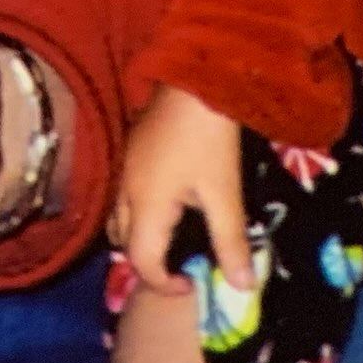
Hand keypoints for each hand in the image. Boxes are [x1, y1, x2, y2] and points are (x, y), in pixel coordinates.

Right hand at [110, 87, 248, 294]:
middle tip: (184, 263)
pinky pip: (125, 197)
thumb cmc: (209, 136)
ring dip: (143, 236)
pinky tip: (172, 202)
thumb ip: (230, 241)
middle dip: (150, 262)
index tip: (194, 284)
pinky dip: (142, 214)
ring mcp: (125, 168)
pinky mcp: (131, 152)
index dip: (165, 284)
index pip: (141, 262)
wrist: (194, 75)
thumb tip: (242, 287)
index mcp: (145, 205)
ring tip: (178, 236)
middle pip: (123, 243)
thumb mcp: (224, 191)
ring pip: (120, 219)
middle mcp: (125, 190)